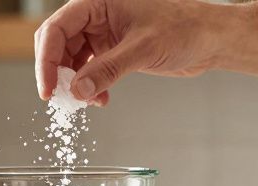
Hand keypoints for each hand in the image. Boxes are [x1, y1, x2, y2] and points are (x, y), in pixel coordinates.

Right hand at [34, 0, 226, 103]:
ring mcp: (104, 33)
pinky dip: (90, 87)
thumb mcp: (143, 49)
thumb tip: (78, 91)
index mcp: (98, 1)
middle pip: (59, 44)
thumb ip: (107, 70)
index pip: (57, 28)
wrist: (211, 38)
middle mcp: (97, 15)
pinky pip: (90, 70)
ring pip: (72, 60)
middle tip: (62, 100)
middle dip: (58, 74)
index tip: (48, 89)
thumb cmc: (185, 28)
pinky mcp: (113, 49)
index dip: (46, 60)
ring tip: (86, 103)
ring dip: (76, 85)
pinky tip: (100, 100)